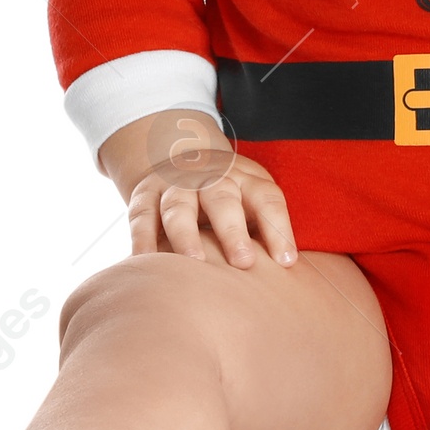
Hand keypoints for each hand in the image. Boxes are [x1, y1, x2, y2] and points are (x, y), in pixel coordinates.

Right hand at [111, 113, 298, 264]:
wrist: (179, 156)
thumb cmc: (229, 194)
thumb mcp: (250, 197)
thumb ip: (263, 227)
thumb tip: (286, 272)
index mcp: (245, 178)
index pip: (266, 199)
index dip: (278, 229)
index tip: (287, 262)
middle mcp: (210, 177)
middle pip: (223, 200)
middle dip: (232, 230)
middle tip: (243, 262)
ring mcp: (175, 184)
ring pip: (179, 207)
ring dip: (186, 235)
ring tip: (195, 263)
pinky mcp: (145, 195)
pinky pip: (141, 217)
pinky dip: (142, 241)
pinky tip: (145, 264)